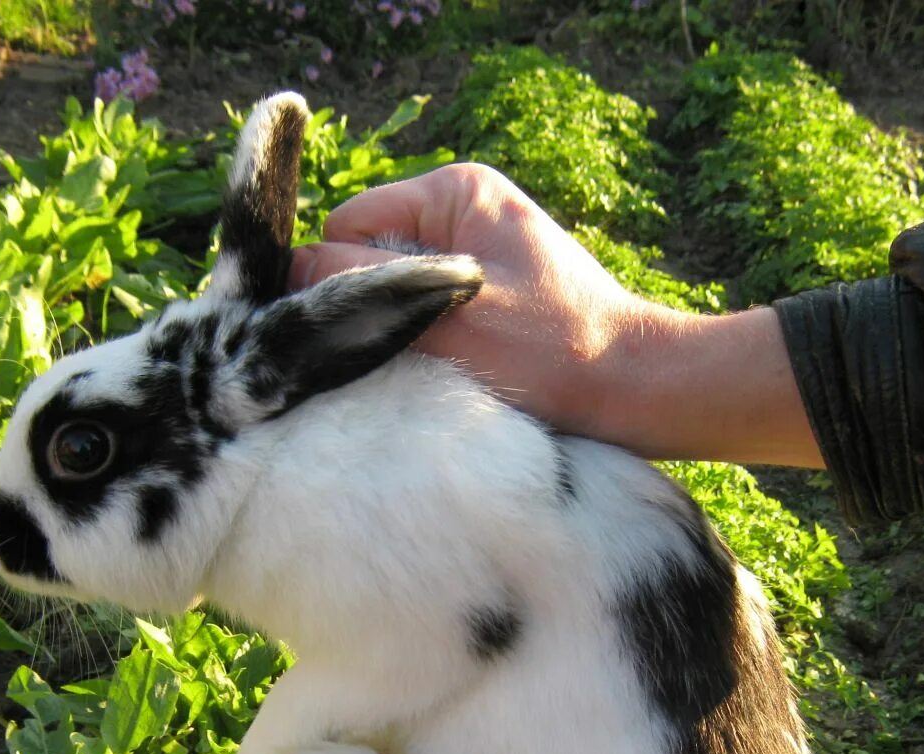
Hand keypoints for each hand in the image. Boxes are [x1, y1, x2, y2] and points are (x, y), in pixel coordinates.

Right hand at [289, 163, 822, 466]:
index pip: (345, 227)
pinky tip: (453, 380)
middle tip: (401, 359)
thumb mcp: (442, 313)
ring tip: (438, 371)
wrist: (639, 393)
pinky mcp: (489, 302)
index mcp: (455, 191)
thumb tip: (284, 272)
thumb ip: (358, 287)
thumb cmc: (554, 351)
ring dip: (401, 337)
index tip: (355, 334)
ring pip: (394, 298)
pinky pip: (427, 320)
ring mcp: (476, 258)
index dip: (335, 283)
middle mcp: (463, 214)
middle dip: (371, 312)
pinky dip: (428, 352)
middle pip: (366, 263)